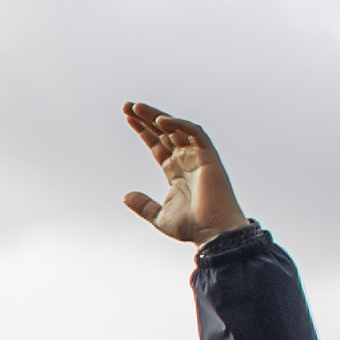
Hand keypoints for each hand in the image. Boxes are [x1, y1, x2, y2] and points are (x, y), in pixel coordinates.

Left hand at [117, 101, 244, 247]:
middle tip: (127, 106)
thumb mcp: (160, 217)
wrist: (213, 233)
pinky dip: (179, 124)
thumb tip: (126, 196)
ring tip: (136, 107)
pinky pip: (195, 133)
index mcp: (176, 172)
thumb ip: (144, 206)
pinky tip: (160, 121)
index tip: (127, 118)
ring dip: (157, 116)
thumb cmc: (193, 227)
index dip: (143, 131)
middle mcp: (187, 160)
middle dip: (146, 118)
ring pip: (177, 128)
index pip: (157, 145)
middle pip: (164, 133)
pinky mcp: (209, 157)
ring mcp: (198, 157)